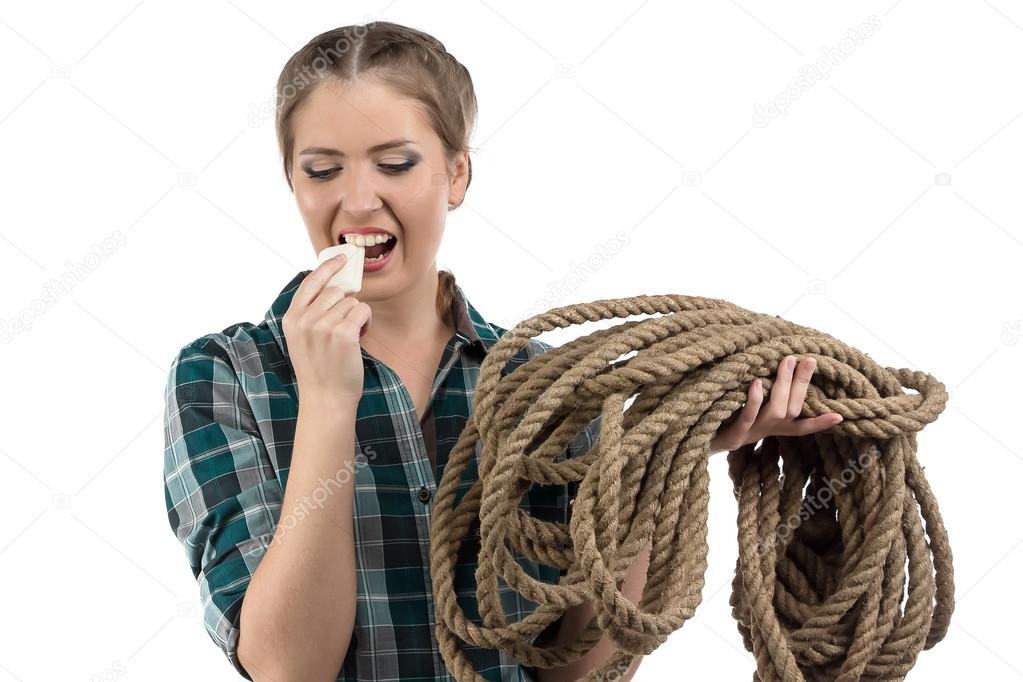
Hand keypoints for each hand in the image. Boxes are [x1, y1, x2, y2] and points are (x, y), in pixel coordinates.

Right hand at [282, 253, 371, 408]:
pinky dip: (366, 321)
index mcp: (291, 318)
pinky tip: (359, 337)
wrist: (326, 399)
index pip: (310, 282)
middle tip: (345, 326)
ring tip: (349, 337)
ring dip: (356, 316)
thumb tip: (335, 286)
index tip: (341, 257)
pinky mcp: (343, 333)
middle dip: (345, 304)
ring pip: (351, 301)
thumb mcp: (302, 338)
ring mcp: (323, 325)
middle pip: (336, 291)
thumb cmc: (319, 369)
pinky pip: (362, 310)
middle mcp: (305, 319)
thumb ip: (310, 313)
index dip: (328, 267)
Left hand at [709, 355, 842, 454]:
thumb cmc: (718, 419)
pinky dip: (754, 400)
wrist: (690, 441)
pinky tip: (757, 383)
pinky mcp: (733, 436)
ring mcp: (750, 435)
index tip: (841, 415)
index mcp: (771, 428)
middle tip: (808, 359)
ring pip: (776, 412)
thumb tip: (774, 363)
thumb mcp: (743, 407)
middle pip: (793, 410)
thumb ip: (760, 393)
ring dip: (784, 385)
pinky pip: (747, 417)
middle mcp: (764, 432)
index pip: (802, 426)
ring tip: (786, 362)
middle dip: (802, 385)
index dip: (821, 423)